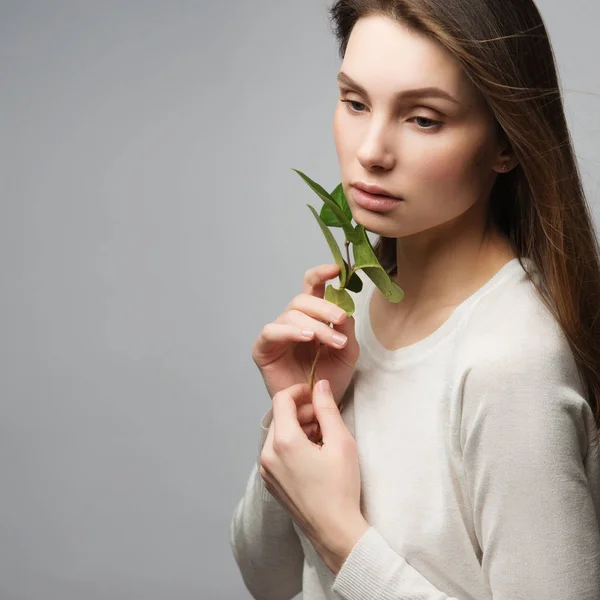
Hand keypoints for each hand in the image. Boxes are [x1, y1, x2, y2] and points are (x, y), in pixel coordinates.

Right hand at [251, 264, 359, 406]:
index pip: (312, 286)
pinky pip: (271, 331)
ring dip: (315, 325)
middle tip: (340, 321)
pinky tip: (307, 337)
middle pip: (303, 299)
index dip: (321, 273)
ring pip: (291, 314)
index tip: (337, 269)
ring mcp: (277, 334)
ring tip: (331, 341)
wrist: (316, 410)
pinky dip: (290, 331)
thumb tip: (344, 310)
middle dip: (324, 307)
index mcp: (312, 317)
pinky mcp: (263, 349)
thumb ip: (346, 330)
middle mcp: (293, 321)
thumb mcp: (347, 353)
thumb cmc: (328, 380)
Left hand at [259, 379, 368, 572]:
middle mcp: (268, 455)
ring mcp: (266, 470)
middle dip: (301, 411)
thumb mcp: (340, 442)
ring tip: (321, 437)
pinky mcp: (270, 482)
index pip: (281, 400)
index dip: (299, 391)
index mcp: (283, 442)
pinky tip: (312, 454)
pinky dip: (291, 444)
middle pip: (279, 417)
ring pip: (277, 434)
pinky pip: (276, 452)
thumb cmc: (340, 488)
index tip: (315, 394)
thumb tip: (320, 386)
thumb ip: (327, 409)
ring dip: (297, 428)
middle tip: (324, 419)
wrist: (334, 530)